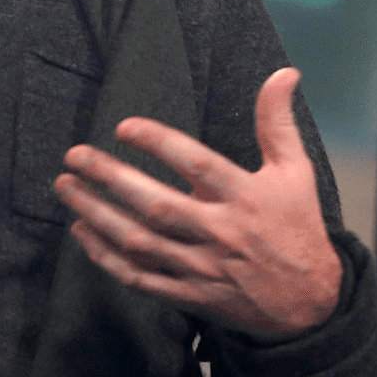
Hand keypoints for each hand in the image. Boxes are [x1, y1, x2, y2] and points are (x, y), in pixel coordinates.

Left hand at [53, 67, 341, 341]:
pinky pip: (139, 277)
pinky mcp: (189, 295)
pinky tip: (82, 232)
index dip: (159, 143)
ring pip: (139, 242)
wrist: (309, 304)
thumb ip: (277, 122)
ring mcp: (201, 267)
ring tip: (67, 187)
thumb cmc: (298, 227)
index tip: (124, 126)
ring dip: (98, 214)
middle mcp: (220, 232)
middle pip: (157, 205)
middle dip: (111, 179)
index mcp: (245, 197)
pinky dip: (106, 257)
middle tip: (75, 155)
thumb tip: (284, 72)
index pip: (197, 165)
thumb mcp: (295, 171)